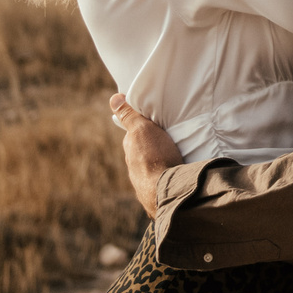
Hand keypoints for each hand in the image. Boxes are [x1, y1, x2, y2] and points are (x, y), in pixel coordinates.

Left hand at [109, 92, 180, 215]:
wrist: (165, 192)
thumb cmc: (154, 157)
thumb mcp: (142, 130)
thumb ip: (129, 116)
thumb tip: (114, 99)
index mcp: (130, 151)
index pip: (134, 136)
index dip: (144, 128)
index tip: (156, 123)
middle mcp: (133, 168)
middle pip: (144, 151)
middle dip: (153, 145)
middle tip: (169, 137)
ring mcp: (144, 182)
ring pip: (153, 166)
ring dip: (162, 161)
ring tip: (177, 155)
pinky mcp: (157, 194)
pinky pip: (163, 179)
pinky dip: (168, 174)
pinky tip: (178, 171)